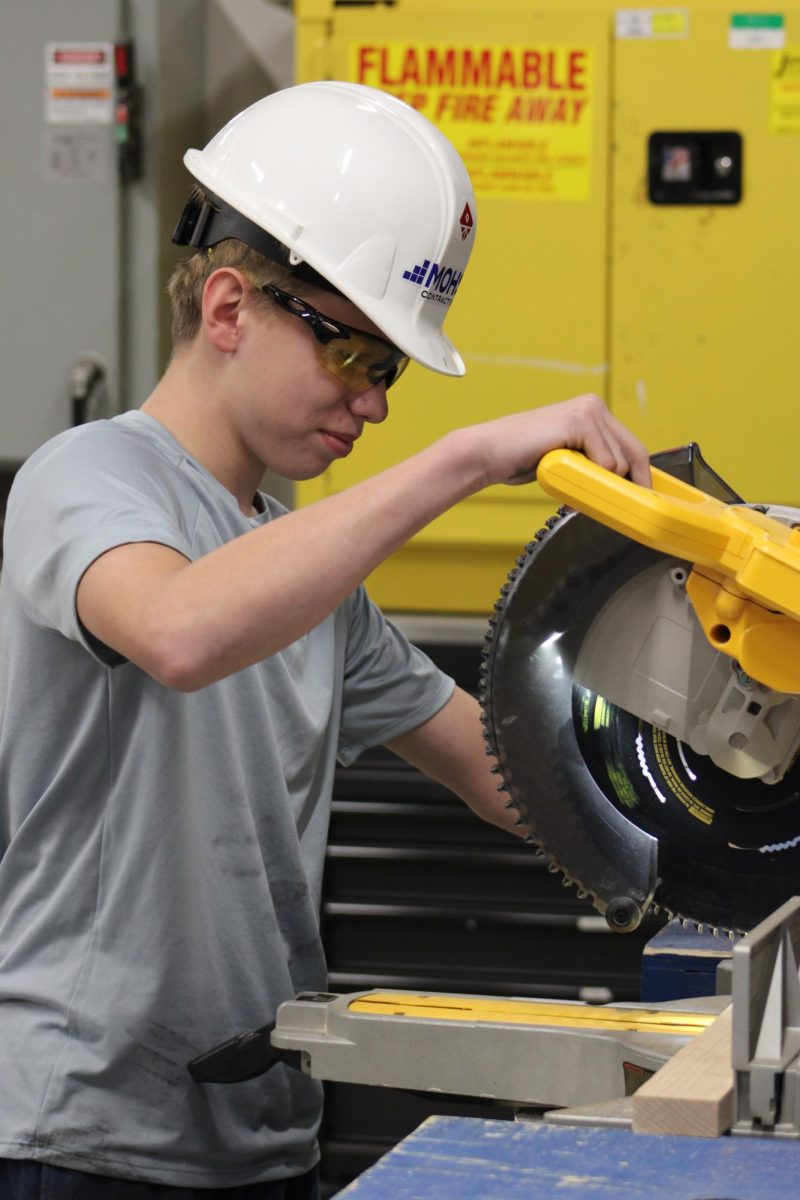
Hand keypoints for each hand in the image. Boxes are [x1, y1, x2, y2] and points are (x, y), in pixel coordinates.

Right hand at [474, 393, 650, 489]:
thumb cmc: (522, 459)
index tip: (642, 499)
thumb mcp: (569, 462)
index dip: (640, 476)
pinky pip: (604, 462)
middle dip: (632, 484)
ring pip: (618, 463)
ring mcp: (588, 410)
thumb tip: (621, 490)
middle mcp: (595, 406)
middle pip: (635, 453)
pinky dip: (589, 479)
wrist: (489, 453)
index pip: (632, 448)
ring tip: (568, 487)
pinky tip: (564, 477)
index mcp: (594, 412)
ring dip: (596, 485)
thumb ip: (592, 466)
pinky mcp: (580, 420)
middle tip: (621, 507)